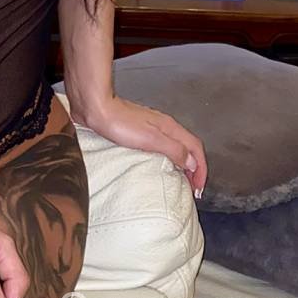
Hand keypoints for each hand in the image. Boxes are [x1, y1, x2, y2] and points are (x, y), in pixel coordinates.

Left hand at [83, 95, 207, 196]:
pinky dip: (168, 158)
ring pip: (176, 146)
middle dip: (195, 168)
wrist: (95, 108)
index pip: (196, 148)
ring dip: (183, 163)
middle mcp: (164, 126)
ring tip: (180, 180)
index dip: (201, 169)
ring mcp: (151, 127)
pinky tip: (159, 165)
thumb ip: (174, 149)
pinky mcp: (138, 130)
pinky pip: (161, 146)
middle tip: (193, 188)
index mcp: (170, 128)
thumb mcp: (151, 139)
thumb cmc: (120, 123)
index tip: (199, 188)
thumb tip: (192, 162)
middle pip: (189, 147)